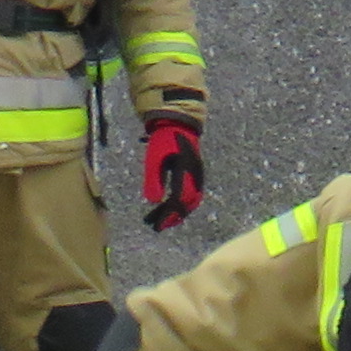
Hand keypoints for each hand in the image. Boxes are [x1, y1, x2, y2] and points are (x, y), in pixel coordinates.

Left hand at [139, 115, 206, 232]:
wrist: (179, 124)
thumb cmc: (163, 140)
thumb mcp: (154, 158)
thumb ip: (154, 179)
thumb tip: (153, 202)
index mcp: (185, 171)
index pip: (179, 199)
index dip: (169, 214)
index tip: (157, 225)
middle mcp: (195, 175)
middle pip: (188, 203)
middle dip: (173, 217)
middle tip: (158, 226)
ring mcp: (197, 175)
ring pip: (190, 200)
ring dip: (176, 211)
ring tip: (160, 219)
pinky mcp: (195, 174)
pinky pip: (190, 193)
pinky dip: (180, 203)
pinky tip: (167, 206)